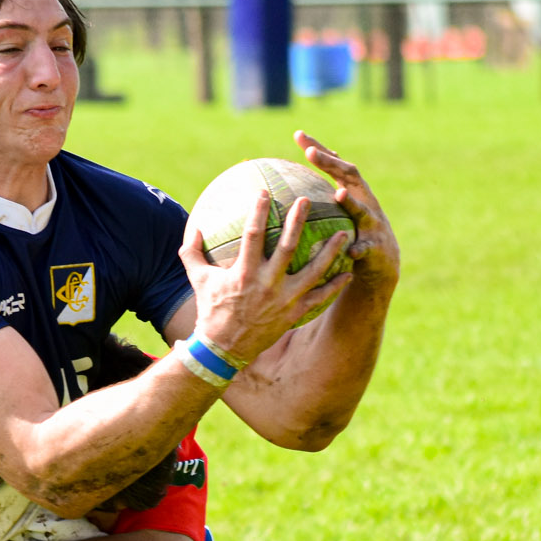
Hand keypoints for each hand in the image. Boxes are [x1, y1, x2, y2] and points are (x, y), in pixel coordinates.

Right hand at [179, 189, 351, 364]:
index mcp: (243, 273)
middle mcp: (266, 284)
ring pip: (313, 271)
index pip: (252, 235)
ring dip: (330, 251)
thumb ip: (192, 251)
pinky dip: (335, 286)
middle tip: (307, 200)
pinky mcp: (294, 314)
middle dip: (298, 221)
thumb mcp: (196, 279)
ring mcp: (284, 300)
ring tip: (344, 233)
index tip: (265, 192)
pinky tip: (348, 273)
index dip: (259, 212)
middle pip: (288, 247)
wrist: (223, 349)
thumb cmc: (210, 310)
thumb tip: (193, 226)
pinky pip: (320, 298)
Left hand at [295, 131, 399, 298]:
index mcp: (352, 190)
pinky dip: (360, 248)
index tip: (298, 134)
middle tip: (311, 153)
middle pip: (350, 176)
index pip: (334, 164)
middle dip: (331, 163)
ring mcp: (373, 223)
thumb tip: (281, 191)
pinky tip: (352, 251)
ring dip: (352, 202)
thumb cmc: (350, 233)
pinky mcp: (377, 247)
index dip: (318, 148)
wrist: (382, 261)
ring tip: (340, 194)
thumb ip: (315, 199)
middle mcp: (365, 200)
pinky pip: (367, 247)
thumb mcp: (335, 213)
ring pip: (362, 210)